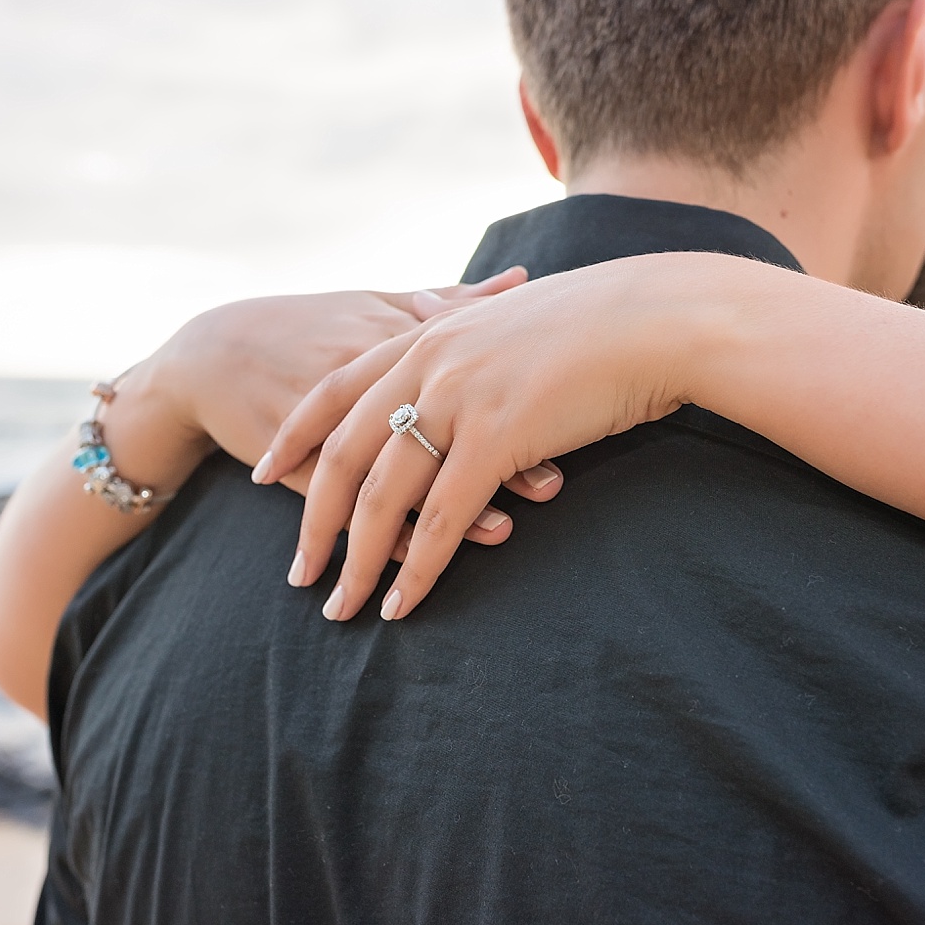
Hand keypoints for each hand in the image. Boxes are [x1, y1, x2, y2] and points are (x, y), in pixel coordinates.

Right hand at [120, 265, 546, 549]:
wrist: (209, 352)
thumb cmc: (306, 325)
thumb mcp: (373, 303)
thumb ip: (449, 298)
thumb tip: (521, 276)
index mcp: (389, 331)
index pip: (463, 365)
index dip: (516, 392)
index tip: (572, 413)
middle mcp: (360, 372)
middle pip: (437, 417)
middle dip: (495, 453)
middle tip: (551, 485)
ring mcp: (323, 418)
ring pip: (392, 467)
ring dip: (447, 504)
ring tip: (499, 534)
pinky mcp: (289, 460)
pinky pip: (341, 502)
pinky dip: (381, 531)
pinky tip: (416, 560)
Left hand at [257, 256, 698, 620]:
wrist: (659, 316)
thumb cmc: (604, 321)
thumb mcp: (517, 322)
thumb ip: (477, 344)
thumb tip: (470, 366)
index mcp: (427, 333)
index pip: (335, 388)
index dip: (294, 433)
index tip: (264, 468)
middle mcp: (428, 363)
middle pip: (343, 453)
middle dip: (314, 520)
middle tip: (297, 572)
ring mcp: (457, 400)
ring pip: (382, 496)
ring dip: (357, 561)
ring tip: (340, 607)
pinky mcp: (495, 438)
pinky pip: (441, 519)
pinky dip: (416, 569)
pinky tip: (402, 606)